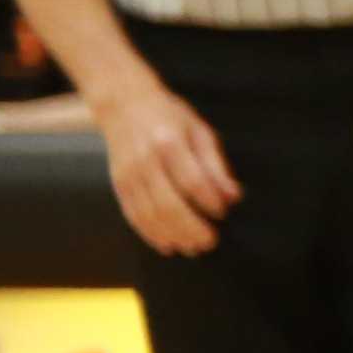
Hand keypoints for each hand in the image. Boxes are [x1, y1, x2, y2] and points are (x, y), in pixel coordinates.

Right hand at [93, 79, 240, 256]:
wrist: (124, 104)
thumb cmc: (170, 117)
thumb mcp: (200, 131)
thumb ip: (216, 165)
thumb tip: (234, 196)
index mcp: (169, 142)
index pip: (193, 181)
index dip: (210, 201)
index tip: (223, 213)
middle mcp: (145, 160)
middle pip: (169, 203)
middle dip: (191, 228)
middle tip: (210, 242)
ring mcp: (128, 174)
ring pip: (150, 214)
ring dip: (172, 236)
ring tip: (193, 248)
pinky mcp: (118, 184)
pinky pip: (133, 215)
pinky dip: (150, 234)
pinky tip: (167, 245)